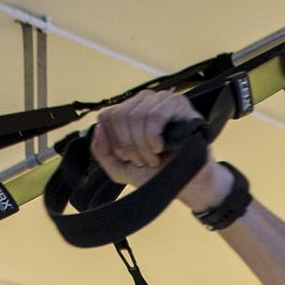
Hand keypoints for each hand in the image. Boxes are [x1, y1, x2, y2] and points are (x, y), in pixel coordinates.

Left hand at [90, 91, 228, 209]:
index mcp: (128, 112)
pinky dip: (152, 138)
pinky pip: (154, 116)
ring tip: (154, 157)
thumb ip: (101, 152)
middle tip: (143, 160)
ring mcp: (161, 100)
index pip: (107, 116)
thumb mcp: (120, 168)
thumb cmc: (156, 174)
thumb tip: (99, 128)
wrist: (186, 184)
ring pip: (136, 117)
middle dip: (129, 146)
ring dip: (143, 146)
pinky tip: (160, 147)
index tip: (128, 158)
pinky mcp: (178, 104)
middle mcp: (143, 101)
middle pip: (119, 116)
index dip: (114, 141)